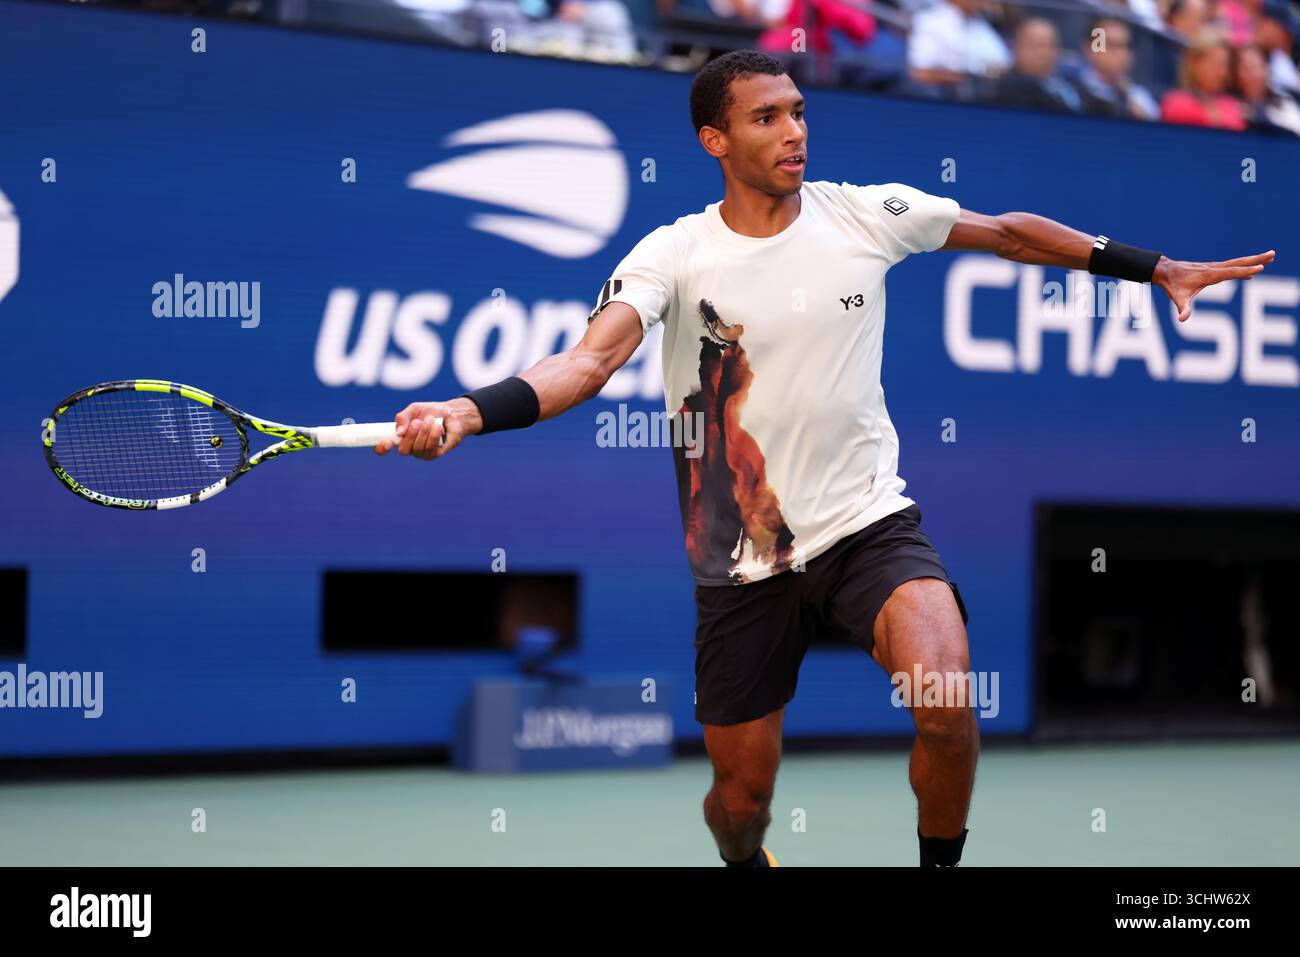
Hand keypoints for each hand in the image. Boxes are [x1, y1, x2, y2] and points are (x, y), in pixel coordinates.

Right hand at [373, 398, 482, 459]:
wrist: (453, 413)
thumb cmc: (432, 412)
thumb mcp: (414, 409)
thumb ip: (402, 418)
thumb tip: (399, 433)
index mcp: (400, 437)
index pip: (383, 448)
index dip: (381, 448)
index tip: (387, 442)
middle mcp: (410, 447)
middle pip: (403, 450)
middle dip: (410, 435)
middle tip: (418, 422)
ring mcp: (422, 452)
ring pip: (418, 449)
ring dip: (424, 432)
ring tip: (431, 420)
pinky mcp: (435, 453)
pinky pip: (430, 450)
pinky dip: (433, 436)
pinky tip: (438, 427)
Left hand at [1154, 250, 1274, 322]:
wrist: (1165, 272)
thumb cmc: (1172, 286)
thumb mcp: (1177, 298)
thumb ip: (1182, 308)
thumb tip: (1183, 319)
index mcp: (1208, 275)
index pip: (1231, 272)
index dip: (1245, 272)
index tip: (1260, 268)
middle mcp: (1213, 268)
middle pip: (1238, 263)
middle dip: (1256, 260)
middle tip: (1273, 254)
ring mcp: (1213, 267)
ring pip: (1236, 263)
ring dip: (1253, 261)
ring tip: (1269, 259)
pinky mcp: (1212, 269)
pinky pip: (1231, 268)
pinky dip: (1242, 269)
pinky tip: (1249, 275)